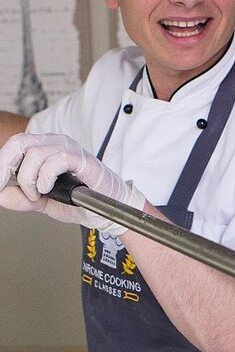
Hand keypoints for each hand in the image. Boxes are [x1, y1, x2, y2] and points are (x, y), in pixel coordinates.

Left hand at [0, 133, 144, 236]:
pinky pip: (57, 160)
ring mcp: (70, 149)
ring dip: (30, 179)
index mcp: (44, 148)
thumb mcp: (43, 202)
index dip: (0, 164)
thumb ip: (22, 198)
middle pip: (19, 143)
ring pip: (35, 153)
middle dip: (5, 167)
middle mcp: (56, 144)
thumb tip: (1, 195)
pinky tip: (48, 188)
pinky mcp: (83, 159)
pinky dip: (46, 177)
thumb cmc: (81, 201)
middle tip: (3, 186)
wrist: (107, 209)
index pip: (14, 146)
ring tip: (38, 194)